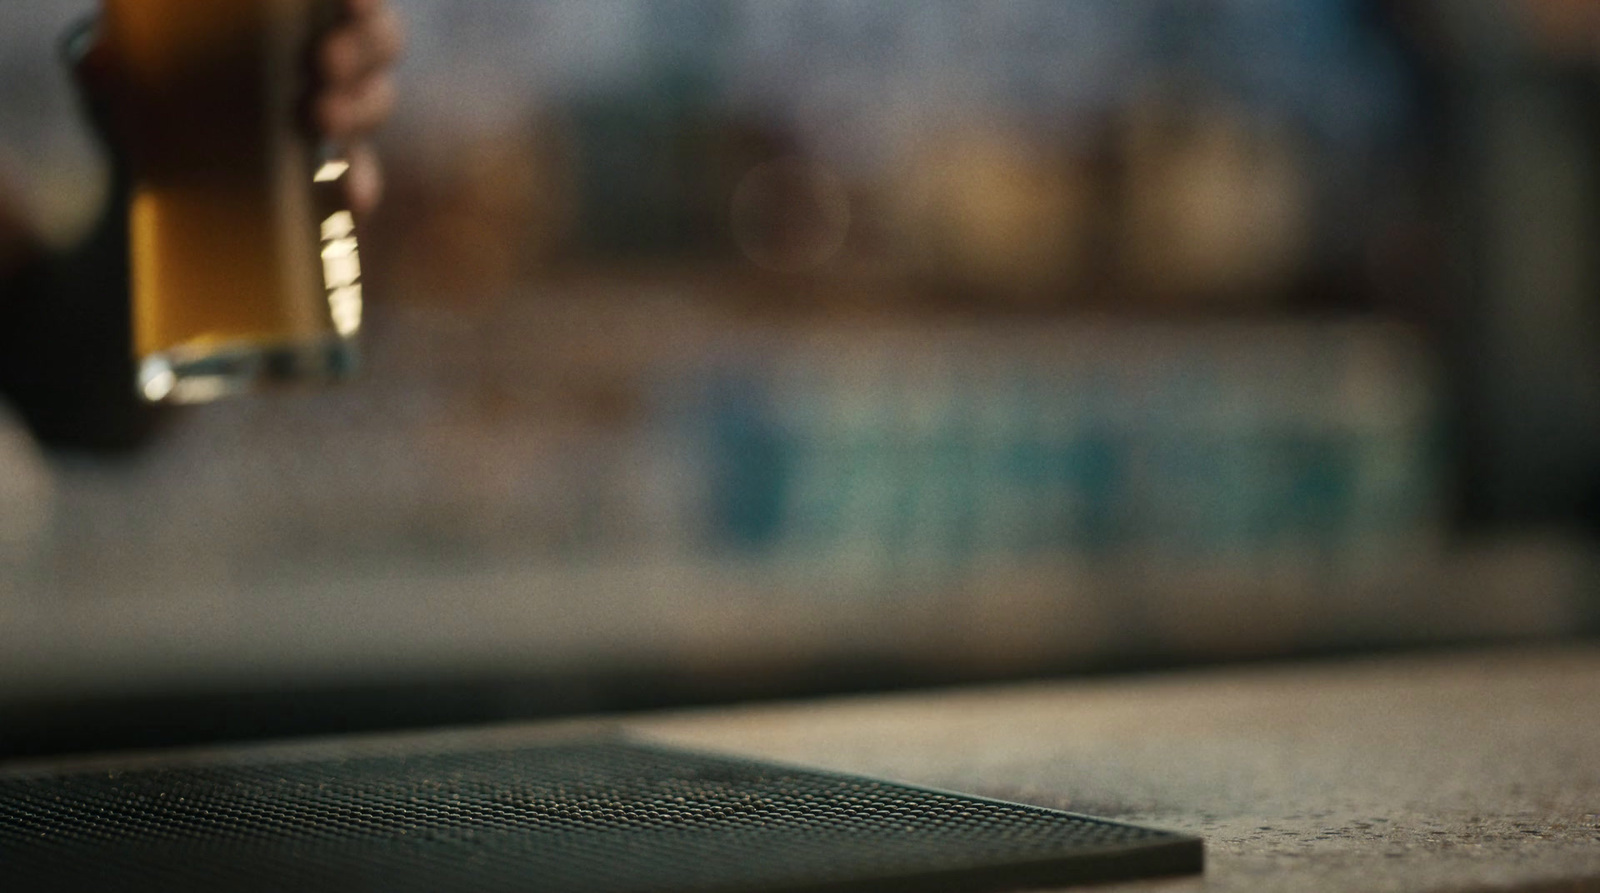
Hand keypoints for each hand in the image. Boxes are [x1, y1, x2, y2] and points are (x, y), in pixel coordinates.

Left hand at [74, 0, 403, 216]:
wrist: (156, 158)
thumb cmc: (154, 82)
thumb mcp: (130, 62)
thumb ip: (117, 54)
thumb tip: (98, 58)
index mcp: (294, 12)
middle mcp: (328, 53)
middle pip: (381, 40)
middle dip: (361, 49)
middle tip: (323, 62)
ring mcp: (338, 111)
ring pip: (378, 99)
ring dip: (359, 108)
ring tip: (319, 118)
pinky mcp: (335, 169)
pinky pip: (364, 174)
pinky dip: (362, 184)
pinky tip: (350, 198)